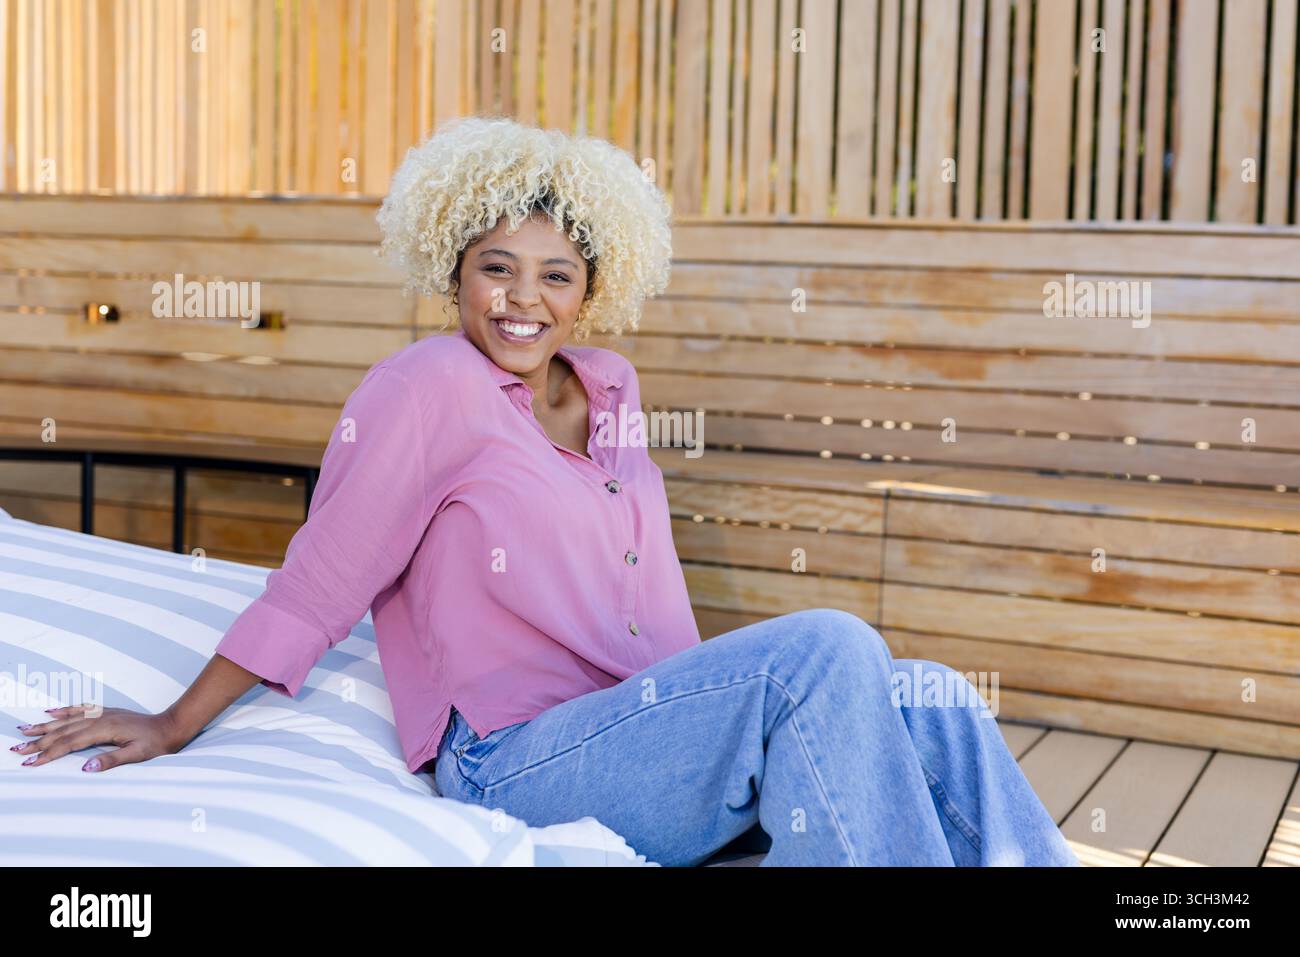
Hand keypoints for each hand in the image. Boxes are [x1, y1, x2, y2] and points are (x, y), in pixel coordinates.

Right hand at [10, 704, 191, 772]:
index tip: (29, 762)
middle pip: (63, 731)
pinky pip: (80, 710)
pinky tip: (51, 712)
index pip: (69, 743)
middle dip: (38, 741)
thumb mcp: (137, 755)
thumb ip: (111, 760)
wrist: (171, 726)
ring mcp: (102, 714)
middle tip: (16, 749)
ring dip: (45, 726)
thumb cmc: (156, 743)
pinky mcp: (106, 712)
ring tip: (24, 730)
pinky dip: (64, 711)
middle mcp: (100, 719)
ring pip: (67, 720)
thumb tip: (85, 768)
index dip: (48, 753)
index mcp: (104, 730)